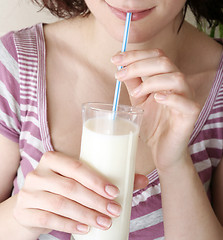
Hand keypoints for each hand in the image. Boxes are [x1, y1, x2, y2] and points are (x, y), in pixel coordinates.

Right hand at [13, 151, 121, 234]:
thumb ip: (105, 178)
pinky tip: (85, 229)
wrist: (30, 203)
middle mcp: (38, 173)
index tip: (115, 192)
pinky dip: (70, 225)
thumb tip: (141, 180)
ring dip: (86, 215)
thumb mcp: (77, 179)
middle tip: (114, 211)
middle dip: (96, 201)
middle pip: (70, 187)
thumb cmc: (60, 186)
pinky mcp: (25, 212)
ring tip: (105, 223)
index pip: (76, 167)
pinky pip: (49, 219)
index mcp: (53, 159)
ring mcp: (29, 193)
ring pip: (61, 205)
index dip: (96, 180)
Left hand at [112, 49, 199, 171]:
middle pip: (164, 62)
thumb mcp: (138, 101)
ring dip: (152, 82)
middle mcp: (178, 85)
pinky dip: (171, 97)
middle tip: (119, 75)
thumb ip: (133, 84)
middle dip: (138, 65)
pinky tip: (157, 98)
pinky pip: (185, 102)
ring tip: (136, 93)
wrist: (162, 149)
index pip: (155, 56)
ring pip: (176, 78)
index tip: (115, 59)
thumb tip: (121, 67)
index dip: (135, 54)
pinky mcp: (190, 115)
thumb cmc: (152, 125)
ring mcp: (186, 99)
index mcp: (166, 78)